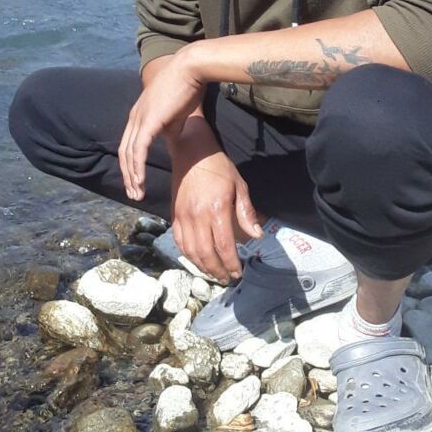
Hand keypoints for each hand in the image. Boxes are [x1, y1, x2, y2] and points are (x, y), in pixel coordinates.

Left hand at [119, 50, 202, 200]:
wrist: (190, 70)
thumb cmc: (186, 89)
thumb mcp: (175, 115)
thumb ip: (169, 129)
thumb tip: (171, 141)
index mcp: (139, 115)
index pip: (129, 145)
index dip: (131, 165)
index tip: (136, 182)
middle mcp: (135, 117)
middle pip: (124, 153)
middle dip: (127, 176)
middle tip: (134, 194)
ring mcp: (139, 119)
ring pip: (129, 154)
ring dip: (131, 177)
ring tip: (137, 193)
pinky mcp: (148, 121)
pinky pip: (138, 150)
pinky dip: (137, 167)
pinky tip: (140, 181)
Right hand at [170, 128, 262, 282]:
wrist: (192, 153)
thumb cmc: (219, 168)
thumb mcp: (239, 186)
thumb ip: (246, 212)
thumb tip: (256, 236)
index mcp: (217, 209)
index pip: (224, 246)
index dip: (231, 263)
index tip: (238, 273)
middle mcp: (198, 216)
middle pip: (206, 253)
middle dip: (218, 270)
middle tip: (227, 278)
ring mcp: (184, 216)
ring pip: (191, 251)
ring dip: (202, 266)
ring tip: (214, 273)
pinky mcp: (174, 214)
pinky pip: (179, 241)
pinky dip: (188, 255)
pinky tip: (197, 259)